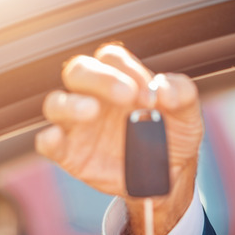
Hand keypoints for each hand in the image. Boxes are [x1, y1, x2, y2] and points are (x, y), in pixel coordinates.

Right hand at [37, 44, 203, 234]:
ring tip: (92, 111)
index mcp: (121, 80)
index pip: (112, 59)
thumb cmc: (174, 136)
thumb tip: (164, 90)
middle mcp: (94, 95)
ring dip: (70, 104)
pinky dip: (49, 139)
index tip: (150, 94)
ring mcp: (78, 124)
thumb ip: (182, 93)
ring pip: (56, 103)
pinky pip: (47, 141)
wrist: (169, 175)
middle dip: (101, 78)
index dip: (128, 69)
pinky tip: (58, 138)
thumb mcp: (188, 115)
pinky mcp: (69, 152)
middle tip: (127, 96)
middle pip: (79, 71)